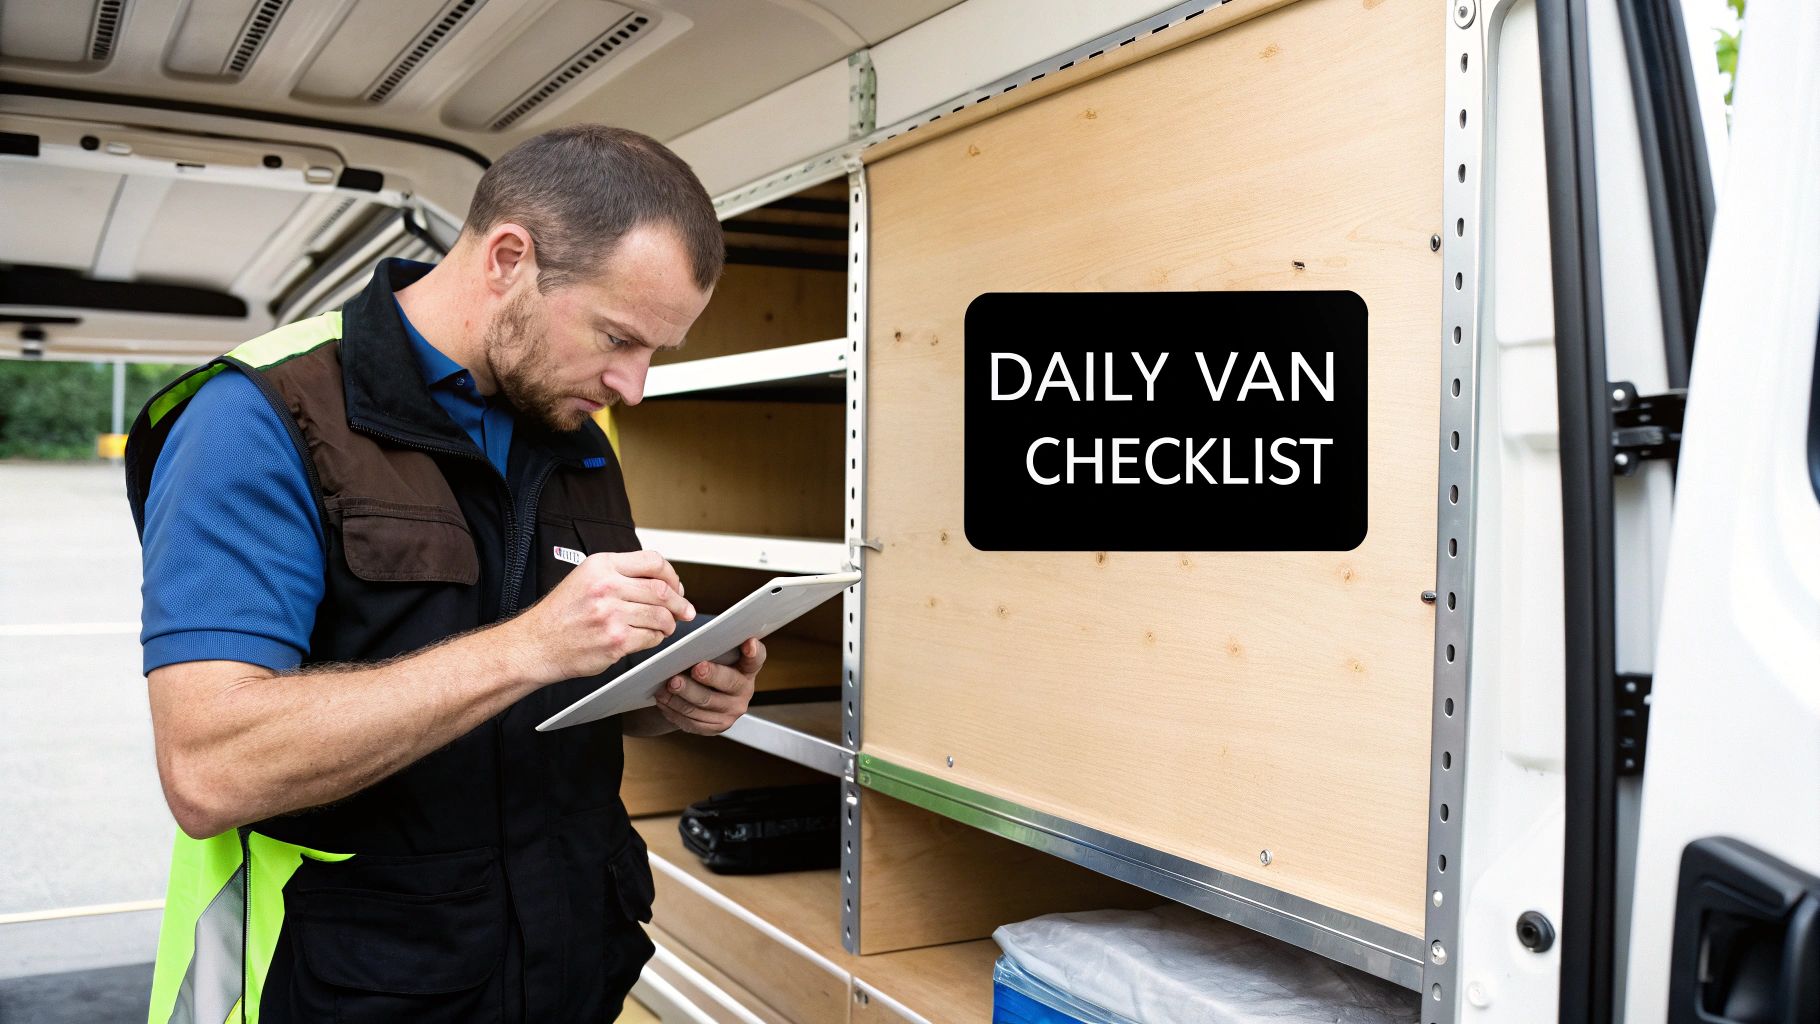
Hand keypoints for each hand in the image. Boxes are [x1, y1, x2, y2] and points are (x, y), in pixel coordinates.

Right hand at [515, 550, 693, 682]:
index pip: (653, 562)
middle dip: (679, 603)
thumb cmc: (561, 614)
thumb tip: (661, 581)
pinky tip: (649, 637)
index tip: (677, 586)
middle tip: (684, 610)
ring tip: (666, 626)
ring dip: (669, 623)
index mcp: (601, 566)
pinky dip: (656, 639)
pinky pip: (651, 638)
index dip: (672, 575)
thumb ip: (620, 574)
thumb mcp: (586, 578)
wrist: (537, 644)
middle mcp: (607, 587)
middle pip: (662, 590)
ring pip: (661, 616)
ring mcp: (611, 615)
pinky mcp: (615, 640)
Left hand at [652, 637, 764, 734]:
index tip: (749, 643)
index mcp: (747, 669)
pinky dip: (676, 709)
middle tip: (696, 669)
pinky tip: (665, 700)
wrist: (700, 697)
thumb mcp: (712, 656)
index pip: (755, 659)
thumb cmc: (706, 668)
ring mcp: (731, 711)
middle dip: (711, 675)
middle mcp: (744, 691)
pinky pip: (694, 720)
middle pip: (728, 683)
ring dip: (684, 694)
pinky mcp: (716, 726)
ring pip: (705, 703)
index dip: (754, 651)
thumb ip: (709, 648)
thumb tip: (689, 642)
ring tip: (669, 685)